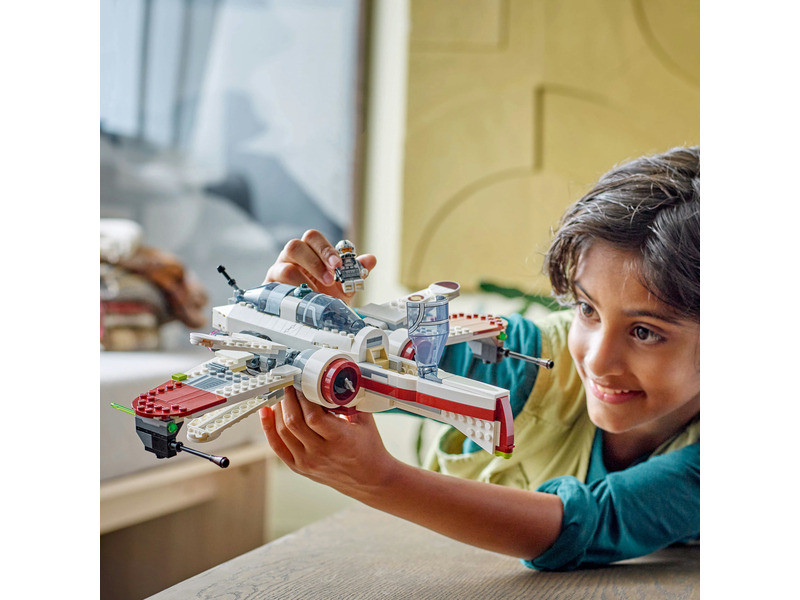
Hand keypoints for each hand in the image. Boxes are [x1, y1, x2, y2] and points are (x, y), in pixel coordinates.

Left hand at [260, 387, 397, 495]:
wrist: (370, 479)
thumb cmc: (369, 449)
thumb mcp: (365, 420)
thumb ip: (351, 400)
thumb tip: (338, 378)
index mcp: (340, 440)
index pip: (313, 416)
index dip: (304, 397)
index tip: (302, 382)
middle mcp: (321, 452)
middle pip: (293, 422)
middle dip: (288, 398)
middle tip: (289, 383)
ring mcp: (307, 461)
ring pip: (282, 432)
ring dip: (278, 409)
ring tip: (281, 394)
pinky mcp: (299, 466)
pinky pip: (277, 447)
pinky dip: (268, 428)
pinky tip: (266, 413)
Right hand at [264, 229, 376, 302]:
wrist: (308, 316)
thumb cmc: (322, 295)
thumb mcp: (342, 285)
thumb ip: (355, 271)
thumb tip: (371, 260)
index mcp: (309, 251)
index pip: (313, 238)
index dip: (325, 249)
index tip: (338, 265)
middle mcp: (291, 258)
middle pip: (295, 246)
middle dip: (314, 262)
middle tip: (329, 279)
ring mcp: (279, 272)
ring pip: (284, 266)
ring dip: (304, 280)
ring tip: (317, 293)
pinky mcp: (270, 289)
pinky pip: (276, 288)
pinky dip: (292, 295)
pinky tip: (303, 301)